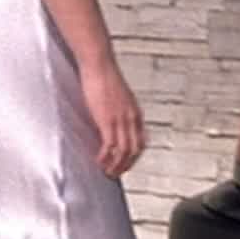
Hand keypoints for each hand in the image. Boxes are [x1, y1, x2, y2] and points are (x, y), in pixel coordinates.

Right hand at [80, 62, 144, 177]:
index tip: (125, 164)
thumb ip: (120, 111)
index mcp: (136, 113)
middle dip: (126, 165)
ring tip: (106, 172)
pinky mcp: (107, 119)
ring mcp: (120, 119)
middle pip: (135, 150)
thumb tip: (113, 121)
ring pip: (124, 151)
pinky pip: (110, 145)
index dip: (134, 157)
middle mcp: (132, 118)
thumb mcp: (118, 98)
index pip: (142, 141)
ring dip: (115, 165)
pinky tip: (98, 161)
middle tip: (115, 174)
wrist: (99, 64)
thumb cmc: (105, 78)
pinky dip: (105, 157)